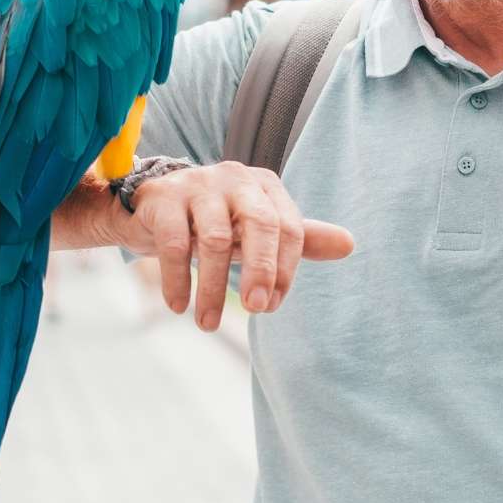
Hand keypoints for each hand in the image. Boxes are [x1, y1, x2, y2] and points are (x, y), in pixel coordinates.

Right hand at [110, 161, 353, 330]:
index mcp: (265, 187)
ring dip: (212, 289)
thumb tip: (349, 244)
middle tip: (257, 309)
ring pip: (214, 240)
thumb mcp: (257, 231)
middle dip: (261, 271)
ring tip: (207, 324)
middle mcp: (236, 178)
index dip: (285, 270)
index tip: (272, 306)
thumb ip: (301, 238)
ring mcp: (199, 184)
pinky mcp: (164, 198)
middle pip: (260, 224)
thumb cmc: (217, 221)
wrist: (152, 205)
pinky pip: (174, 243)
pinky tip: (178, 306)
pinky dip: (177, 279)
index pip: (289, 228)